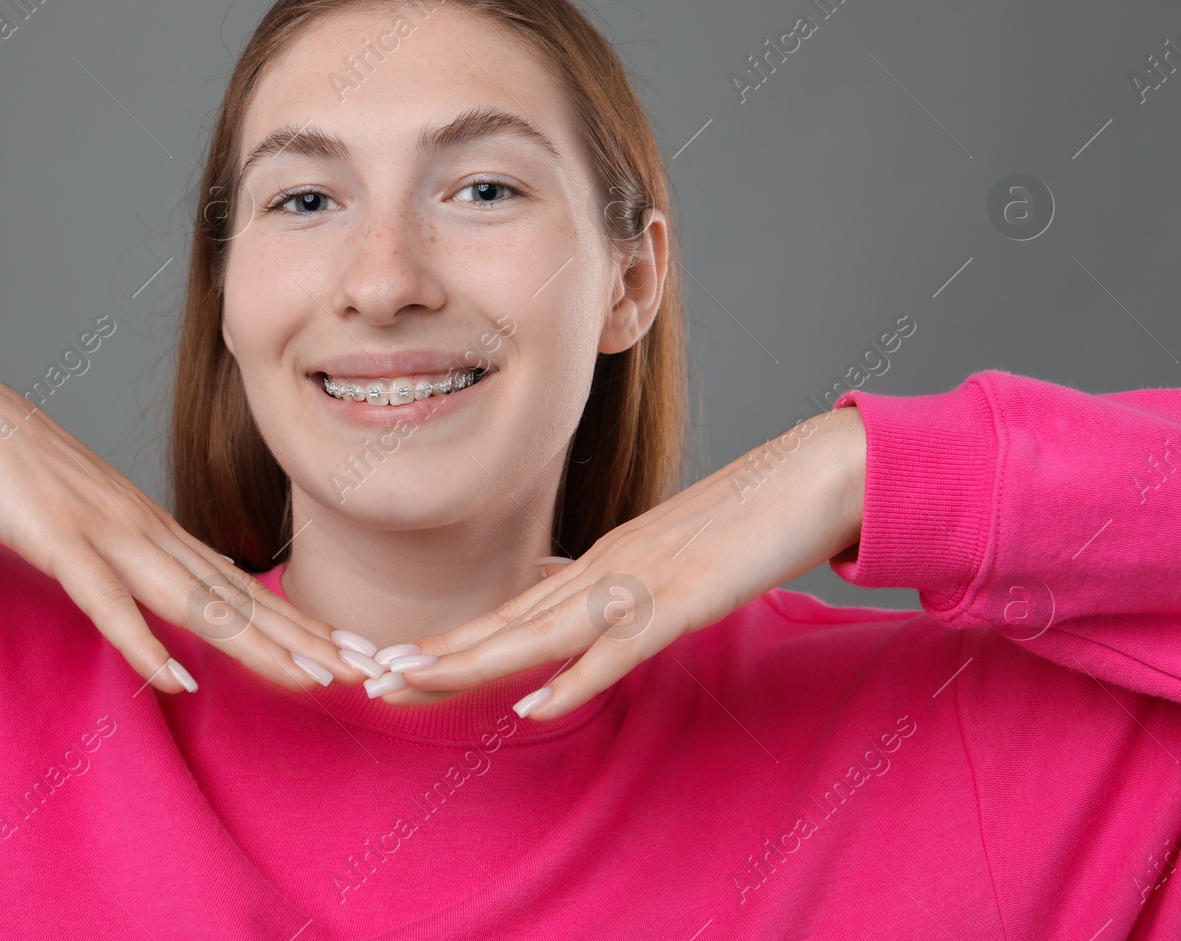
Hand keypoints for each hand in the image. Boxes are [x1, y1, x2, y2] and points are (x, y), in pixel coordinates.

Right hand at [0, 343, 363, 694]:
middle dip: (299, 638)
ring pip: (193, 599)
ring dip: (253, 643)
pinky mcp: (54, 539)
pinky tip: (176, 679)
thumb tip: (187, 586)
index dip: (293, 621)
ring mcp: (103, 532)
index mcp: (151, 525)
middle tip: (360, 672)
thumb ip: (136, 552)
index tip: (344, 651)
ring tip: (307, 679)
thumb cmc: (14, 463)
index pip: (238, 583)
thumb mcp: (88, 514)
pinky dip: (142, 641)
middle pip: (234, 595)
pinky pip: (105, 599)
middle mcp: (143, 528)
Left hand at [393, 407, 867, 717]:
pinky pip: (618, 648)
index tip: (393, 664)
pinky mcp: (685, 598)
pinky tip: (530, 705)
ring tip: (409, 682)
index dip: (452, 643)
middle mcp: (606, 570)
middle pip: (506, 622)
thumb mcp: (670, 558)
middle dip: (434, 656)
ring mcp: (641, 583)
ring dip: (471, 662)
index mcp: (601, 565)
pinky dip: (572, 679)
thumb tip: (567, 600)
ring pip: (540, 632)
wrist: (814, 476)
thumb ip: (619, 584)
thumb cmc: (749, 520)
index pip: (511, 612)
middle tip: (366, 679)